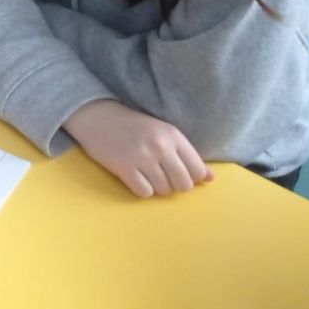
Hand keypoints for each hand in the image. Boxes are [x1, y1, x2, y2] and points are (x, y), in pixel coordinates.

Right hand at [64, 99, 212, 197]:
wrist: (96, 116)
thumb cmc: (132, 125)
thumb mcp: (163, 132)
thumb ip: (187, 154)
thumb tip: (212, 178)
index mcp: (173, 135)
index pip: (197, 170)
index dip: (190, 177)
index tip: (177, 173)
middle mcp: (160, 146)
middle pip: (183, 185)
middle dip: (174, 185)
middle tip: (160, 175)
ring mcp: (142, 157)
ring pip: (164, 191)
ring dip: (156, 187)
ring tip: (145, 174)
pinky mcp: (124, 168)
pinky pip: (144, 192)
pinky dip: (141, 189)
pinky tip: (134, 177)